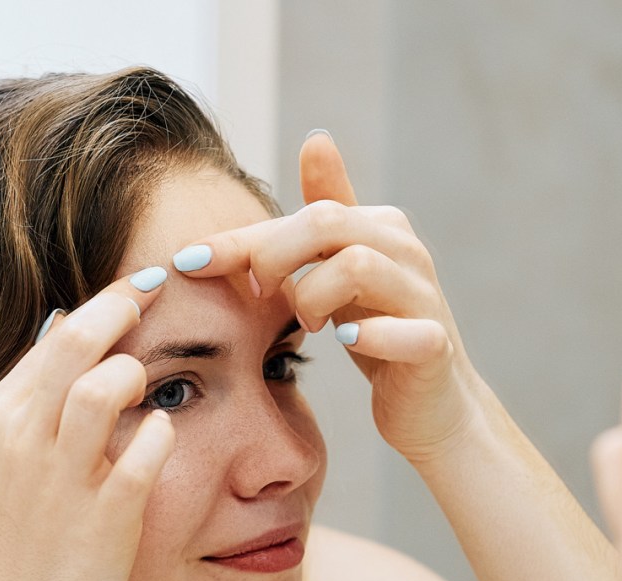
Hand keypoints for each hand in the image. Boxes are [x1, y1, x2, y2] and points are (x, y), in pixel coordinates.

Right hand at [0, 270, 175, 580]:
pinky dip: (165, 433)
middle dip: (123, 308)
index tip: (135, 290)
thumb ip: (28, 402)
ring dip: (139, 372)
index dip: (102, 306)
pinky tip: (166, 435)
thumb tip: (62, 330)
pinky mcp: (109, 513)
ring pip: (110, 386)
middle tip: (155, 296)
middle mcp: (25, 441)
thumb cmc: (11, 542)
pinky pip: (150, 449)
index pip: (54, 337)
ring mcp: (65, 477)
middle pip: (79, 343)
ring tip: (148, 383)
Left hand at [173, 132, 485, 463]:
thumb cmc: (384, 329)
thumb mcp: (349, 266)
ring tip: (305, 325)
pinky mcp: (434, 345)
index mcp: (381, 226)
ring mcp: (424, 297)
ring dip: (313, 295)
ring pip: (359, 266)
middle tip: (257, 293)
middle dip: (274, 255)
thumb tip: (316, 139)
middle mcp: (407, 251)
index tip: (187, 261)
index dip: (241, 237)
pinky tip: (348, 340)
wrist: (435, 402)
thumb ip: (329, 212)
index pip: (303, 213)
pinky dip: (370, 335)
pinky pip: (405, 331)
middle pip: (329, 223)